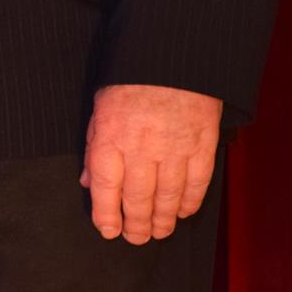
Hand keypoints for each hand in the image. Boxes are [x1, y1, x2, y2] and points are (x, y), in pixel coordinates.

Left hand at [81, 84, 221, 243]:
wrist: (174, 54)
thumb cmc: (132, 77)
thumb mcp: (101, 105)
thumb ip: (94, 145)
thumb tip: (88, 180)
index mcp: (111, 137)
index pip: (104, 189)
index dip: (106, 215)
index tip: (108, 230)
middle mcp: (142, 149)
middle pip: (138, 200)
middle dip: (136, 225)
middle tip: (136, 237)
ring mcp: (175, 149)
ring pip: (168, 198)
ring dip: (163, 220)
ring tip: (159, 231)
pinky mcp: (203, 145)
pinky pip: (197, 183)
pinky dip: (190, 202)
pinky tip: (184, 211)